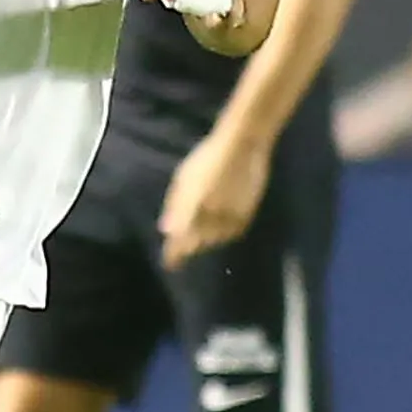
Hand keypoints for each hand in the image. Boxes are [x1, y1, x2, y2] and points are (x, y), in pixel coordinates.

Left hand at [159, 127, 272, 266]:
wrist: (243, 147)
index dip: (173, 255)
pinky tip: (218, 226)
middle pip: (196, 244)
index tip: (169, 265)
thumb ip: (174, 206)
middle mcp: (211, 218)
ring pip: (214, 241)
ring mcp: (229, 218)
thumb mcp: (183, 178)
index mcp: (192, 208)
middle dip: (188, 246)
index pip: (180, 240)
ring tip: (200, 234)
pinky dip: (222, 234)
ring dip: (205, 240)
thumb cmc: (207, 157)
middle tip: (182, 247)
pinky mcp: (246, 217)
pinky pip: (230, 234)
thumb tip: (166, 231)